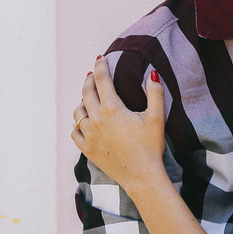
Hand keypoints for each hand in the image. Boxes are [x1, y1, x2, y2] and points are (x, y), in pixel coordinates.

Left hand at [72, 56, 165, 192]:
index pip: (101, 80)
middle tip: (93, 74)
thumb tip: (152, 73)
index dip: (100, 66)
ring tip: (89, 99)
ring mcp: (89, 135)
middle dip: (89, 80)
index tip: (100, 58)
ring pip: (78, 112)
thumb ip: (155, 93)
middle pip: (86, 92)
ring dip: (82, 102)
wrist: (142, 175)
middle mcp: (96, 119)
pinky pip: (75, 132)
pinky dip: (78, 124)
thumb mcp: (157, 118)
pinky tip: (84, 122)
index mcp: (112, 109)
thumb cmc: (151, 146)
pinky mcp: (86, 148)